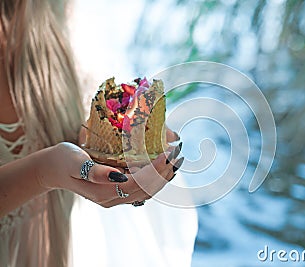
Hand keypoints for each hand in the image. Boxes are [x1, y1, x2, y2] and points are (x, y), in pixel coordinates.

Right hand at [37, 142, 182, 207]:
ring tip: (176, 162)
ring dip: (163, 177)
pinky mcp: (115, 193)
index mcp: (104, 192)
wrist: (51, 169)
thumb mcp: (76, 162)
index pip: (140, 182)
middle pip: (147, 189)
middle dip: (166, 172)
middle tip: (179, 154)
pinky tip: (161, 169)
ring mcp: (114, 198)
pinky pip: (141, 189)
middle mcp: (112, 198)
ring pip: (147, 192)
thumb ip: (95, 171)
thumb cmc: (63, 161)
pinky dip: (154, 180)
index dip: (157, 169)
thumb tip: (119, 176)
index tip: (169, 153)